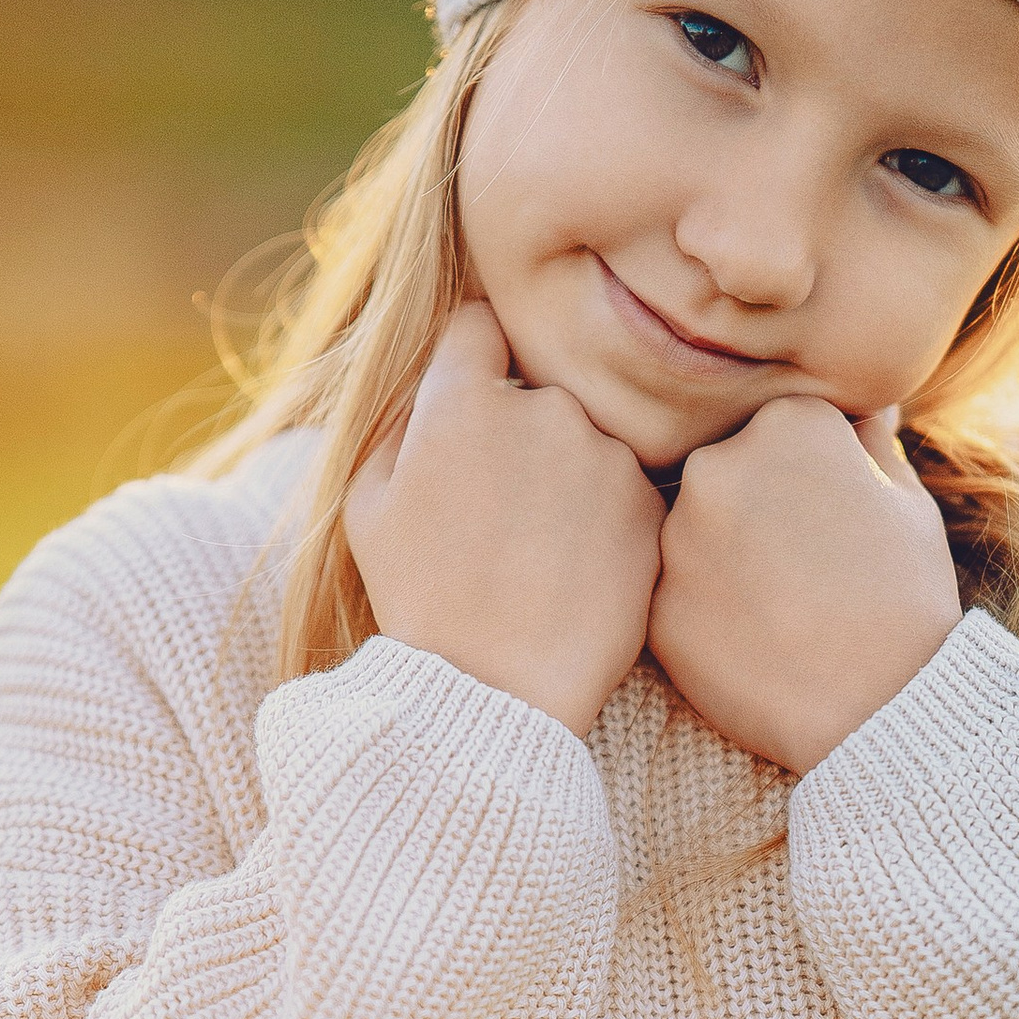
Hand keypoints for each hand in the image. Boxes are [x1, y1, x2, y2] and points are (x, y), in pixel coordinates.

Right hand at [344, 304, 664, 735]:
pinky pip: (626, 487)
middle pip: (537, 389)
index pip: (477, 328)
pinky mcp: (650, 504)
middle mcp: (544, 408)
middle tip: (498, 510)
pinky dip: (606, 518)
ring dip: (567, 475)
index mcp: (463, 400)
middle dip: (519, 431)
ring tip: (536, 552)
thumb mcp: (368, 503)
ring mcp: (606, 455)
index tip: (469, 408)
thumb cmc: (419, 598)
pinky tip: (575, 571)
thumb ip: (398, 418)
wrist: (495, 691)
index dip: (470, 363)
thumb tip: (428, 374)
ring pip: (586, 440)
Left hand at [649, 399, 961, 774]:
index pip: (779, 431)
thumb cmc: (907, 598)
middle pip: (725, 474)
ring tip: (779, 607)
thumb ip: (869, 442)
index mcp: (788, 423)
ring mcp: (678, 537)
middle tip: (801, 568)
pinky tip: (752, 639)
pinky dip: (703, 612)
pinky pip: (671, 594)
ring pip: (689, 532)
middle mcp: (719, 464)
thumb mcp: (907, 501)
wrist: (885, 709)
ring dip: (721, 559)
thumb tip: (864, 408)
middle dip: (754, 510)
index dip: (808, 478)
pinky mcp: (655, 604)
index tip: (830, 520)